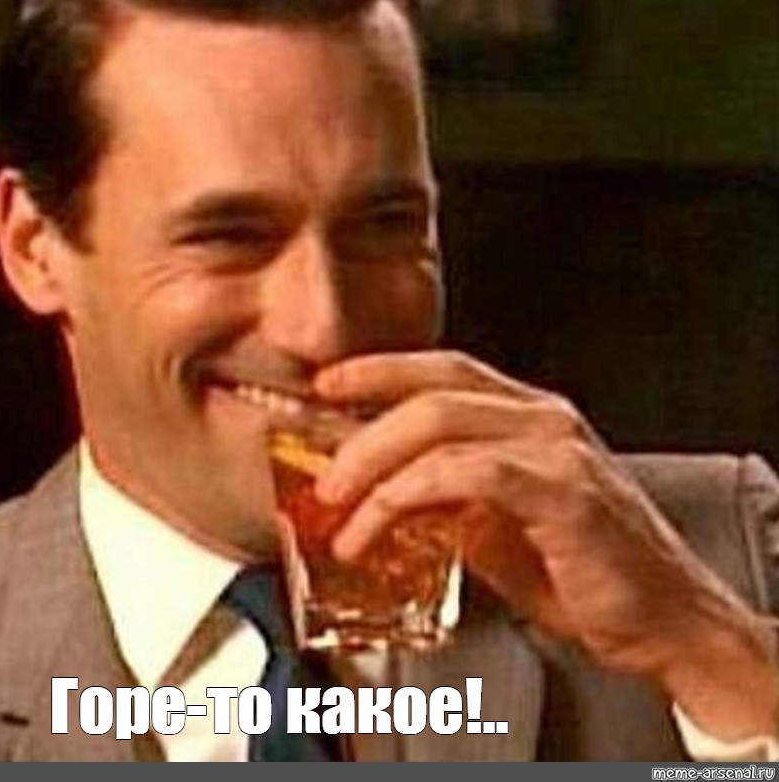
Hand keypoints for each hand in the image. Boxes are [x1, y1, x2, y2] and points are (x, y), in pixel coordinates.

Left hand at [312, 350, 778, 740]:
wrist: (669, 621)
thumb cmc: (586, 573)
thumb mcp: (497, 527)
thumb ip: (447, 500)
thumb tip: (382, 494)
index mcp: (528, 416)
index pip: (442, 370)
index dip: (379, 371)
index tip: (326, 386)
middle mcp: (543, 419)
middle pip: (431, 391)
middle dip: (362, 426)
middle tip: (324, 472)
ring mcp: (557, 449)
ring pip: (440, 425)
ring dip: (374, 464)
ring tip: (339, 506)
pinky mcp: (563, 490)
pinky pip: (467, 474)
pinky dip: (408, 495)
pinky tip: (380, 523)